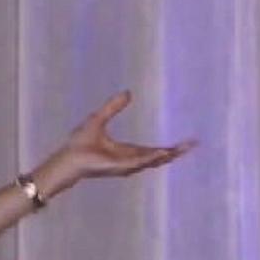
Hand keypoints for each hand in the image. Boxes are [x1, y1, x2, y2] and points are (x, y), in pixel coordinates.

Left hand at [54, 91, 195, 181]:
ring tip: (184, 148)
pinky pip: (139, 162)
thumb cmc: (78, 144)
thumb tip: (127, 93)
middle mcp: (129, 161)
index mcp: (127, 152)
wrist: (66, 159)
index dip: (169, 147)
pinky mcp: (119, 167)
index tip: (187, 142)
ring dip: (167, 155)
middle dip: (176, 152)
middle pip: (158, 158)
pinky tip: (163, 152)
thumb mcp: (99, 119)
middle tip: (194, 145)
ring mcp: (125, 165)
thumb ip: (113, 107)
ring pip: (152, 161)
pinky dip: (152, 157)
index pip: (153, 151)